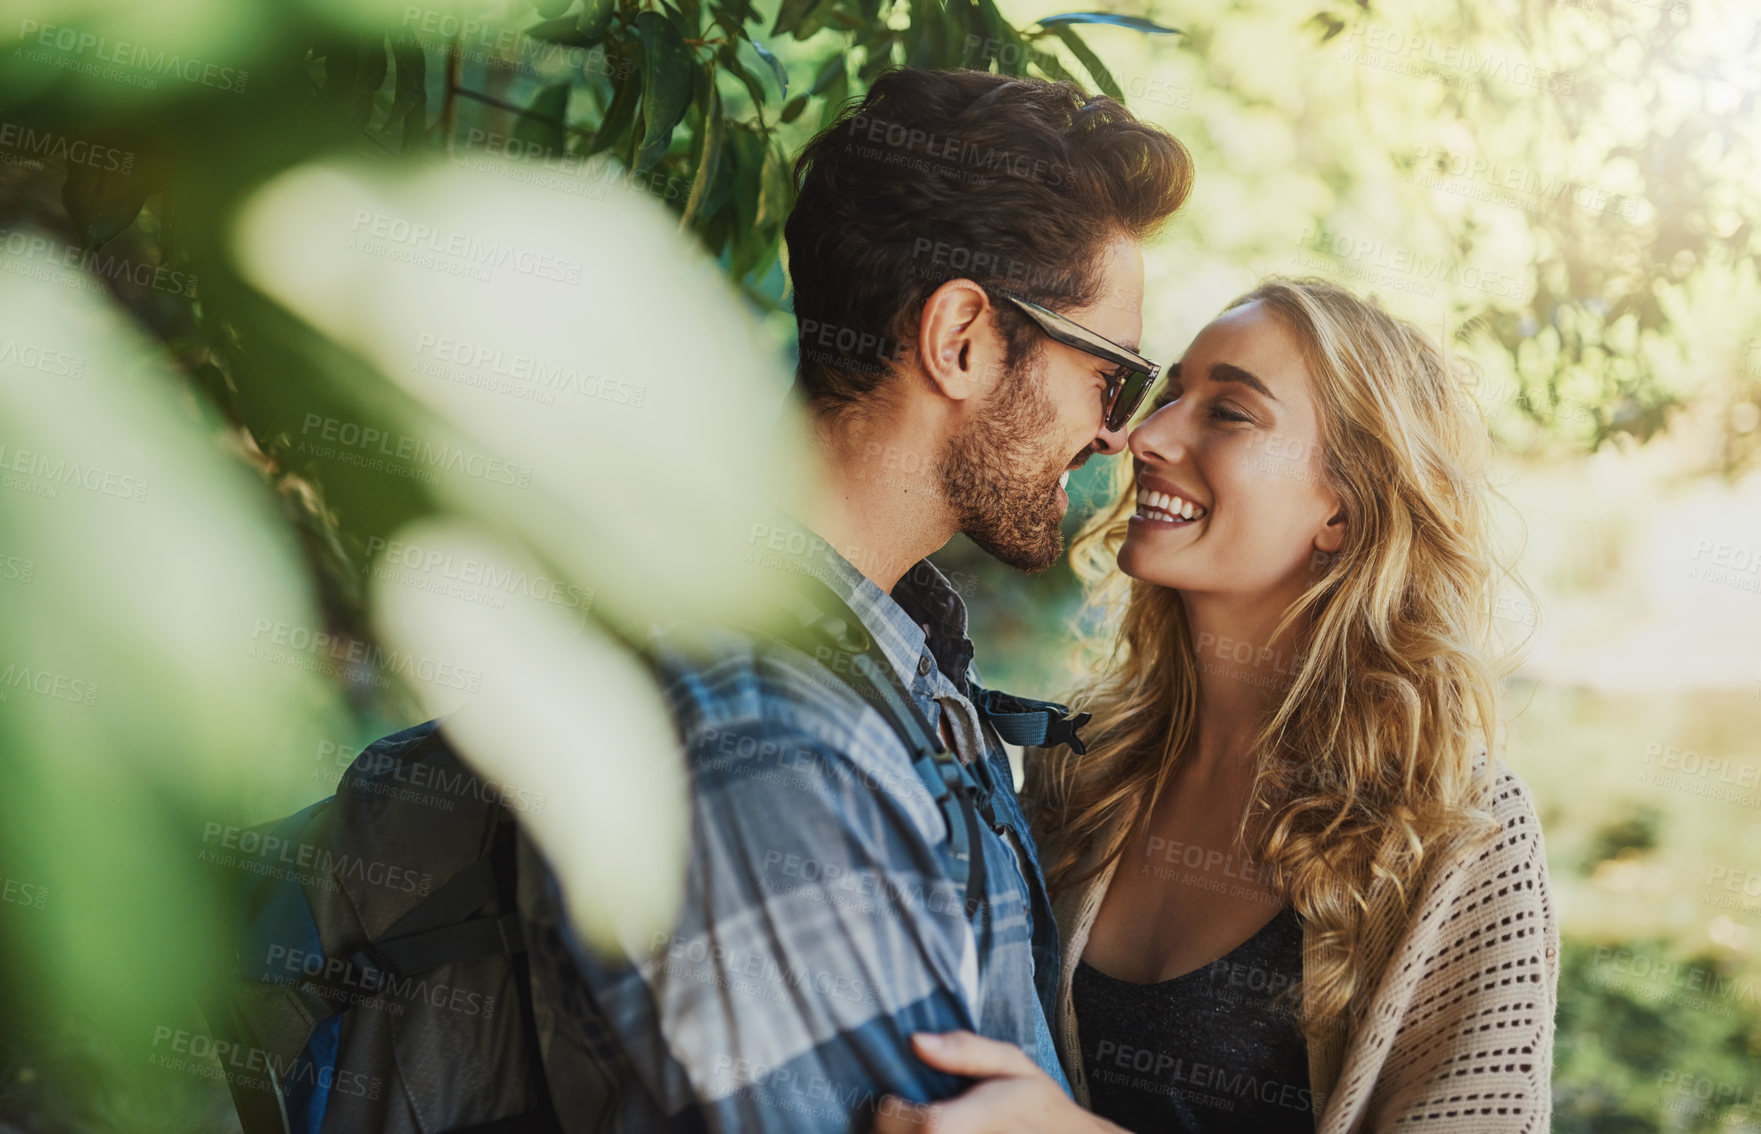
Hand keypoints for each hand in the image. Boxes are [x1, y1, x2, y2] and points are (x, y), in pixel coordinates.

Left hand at [871, 1031, 1122, 1133]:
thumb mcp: (1012, 1064)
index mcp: (980, 1123)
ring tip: (914, 1124)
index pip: (923, 1127)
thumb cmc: (1036, 1105)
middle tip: (904, 1114)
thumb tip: (915, 1040)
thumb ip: (965, 1051)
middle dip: (891, 1129)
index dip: (893, 1112)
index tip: (895, 1099)